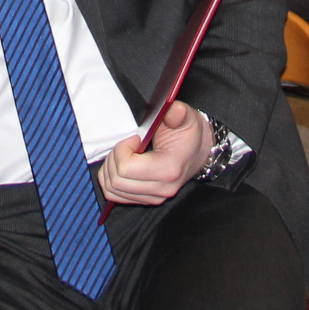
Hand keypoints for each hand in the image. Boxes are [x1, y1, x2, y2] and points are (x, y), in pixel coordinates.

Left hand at [96, 99, 211, 206]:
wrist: (198, 151)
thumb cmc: (189, 135)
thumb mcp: (186, 118)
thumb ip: (178, 113)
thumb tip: (175, 109)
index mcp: (168, 169)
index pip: (126, 168)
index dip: (122, 149)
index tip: (135, 138)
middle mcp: (161, 188)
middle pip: (116, 181)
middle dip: (114, 158)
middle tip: (127, 145)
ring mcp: (154, 197)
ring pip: (112, 190)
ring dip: (110, 169)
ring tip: (124, 155)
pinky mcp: (146, 200)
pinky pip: (115, 196)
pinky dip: (111, 180)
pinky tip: (121, 166)